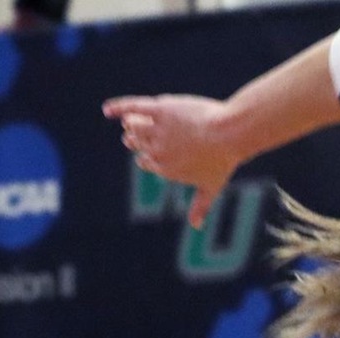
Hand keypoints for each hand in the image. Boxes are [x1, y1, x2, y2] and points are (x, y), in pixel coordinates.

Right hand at [102, 94, 241, 228]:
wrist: (230, 134)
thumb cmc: (224, 160)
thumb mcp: (212, 186)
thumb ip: (200, 206)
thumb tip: (197, 226)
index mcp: (165, 169)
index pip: (145, 161)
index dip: (148, 155)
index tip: (157, 150)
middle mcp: (157, 152)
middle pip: (137, 143)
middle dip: (138, 139)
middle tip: (145, 132)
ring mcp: (157, 131)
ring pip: (134, 126)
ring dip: (133, 124)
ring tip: (136, 120)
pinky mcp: (160, 110)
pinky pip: (132, 107)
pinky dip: (118, 108)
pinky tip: (108, 111)